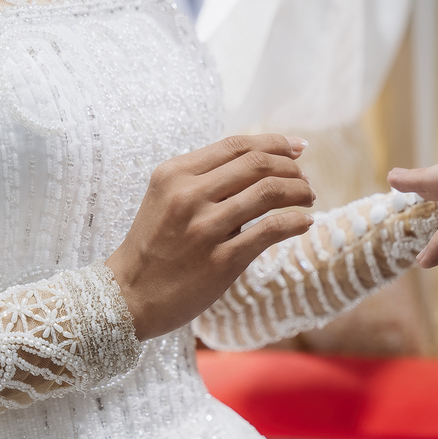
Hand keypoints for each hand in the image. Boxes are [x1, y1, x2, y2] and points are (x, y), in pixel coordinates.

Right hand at [106, 134, 314, 339]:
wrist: (129, 295)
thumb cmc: (155, 246)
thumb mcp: (166, 198)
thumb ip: (203, 179)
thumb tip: (259, 163)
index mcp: (175, 174)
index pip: (236, 145)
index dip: (275, 143)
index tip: (298, 148)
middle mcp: (189, 196)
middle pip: (258, 164)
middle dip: (291, 168)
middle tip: (305, 181)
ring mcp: (206, 228)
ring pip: (269, 192)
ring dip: (299, 192)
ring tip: (308, 199)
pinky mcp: (222, 261)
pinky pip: (271, 231)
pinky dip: (296, 222)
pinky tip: (305, 223)